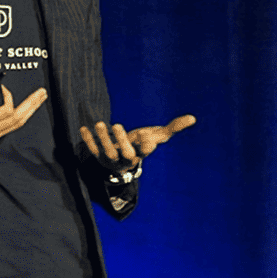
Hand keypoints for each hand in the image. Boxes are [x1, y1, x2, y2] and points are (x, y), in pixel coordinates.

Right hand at [0, 74, 49, 157]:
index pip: (6, 110)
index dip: (8, 96)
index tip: (1, 88)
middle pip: (18, 119)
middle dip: (31, 105)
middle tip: (41, 93)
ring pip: (17, 124)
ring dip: (30, 111)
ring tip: (39, 100)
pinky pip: (11, 126)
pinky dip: (21, 116)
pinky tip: (27, 108)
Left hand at [78, 115, 195, 171]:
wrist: (123, 159)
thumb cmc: (142, 143)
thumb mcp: (157, 136)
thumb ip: (172, 128)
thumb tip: (192, 118)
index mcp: (142, 153)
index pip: (145, 152)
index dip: (146, 145)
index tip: (147, 135)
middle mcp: (127, 159)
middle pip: (125, 154)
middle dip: (121, 141)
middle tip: (117, 124)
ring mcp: (112, 160)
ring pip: (107, 153)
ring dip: (102, 139)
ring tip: (99, 123)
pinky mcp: (99, 157)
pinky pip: (92, 150)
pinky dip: (88, 140)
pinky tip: (83, 128)